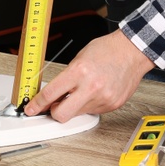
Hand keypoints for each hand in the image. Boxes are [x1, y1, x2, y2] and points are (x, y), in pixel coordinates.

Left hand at [25, 30, 153, 121]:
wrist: (133, 51)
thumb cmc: (108, 50)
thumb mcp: (80, 58)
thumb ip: (66, 77)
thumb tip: (52, 95)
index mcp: (79, 71)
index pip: (50, 94)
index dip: (37, 105)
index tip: (31, 109)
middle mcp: (91, 87)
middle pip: (61, 115)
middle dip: (54, 112)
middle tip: (55, 105)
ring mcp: (103, 98)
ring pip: (77, 114)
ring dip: (75, 105)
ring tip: (84, 90)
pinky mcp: (112, 105)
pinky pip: (93, 111)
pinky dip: (90, 104)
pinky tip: (97, 91)